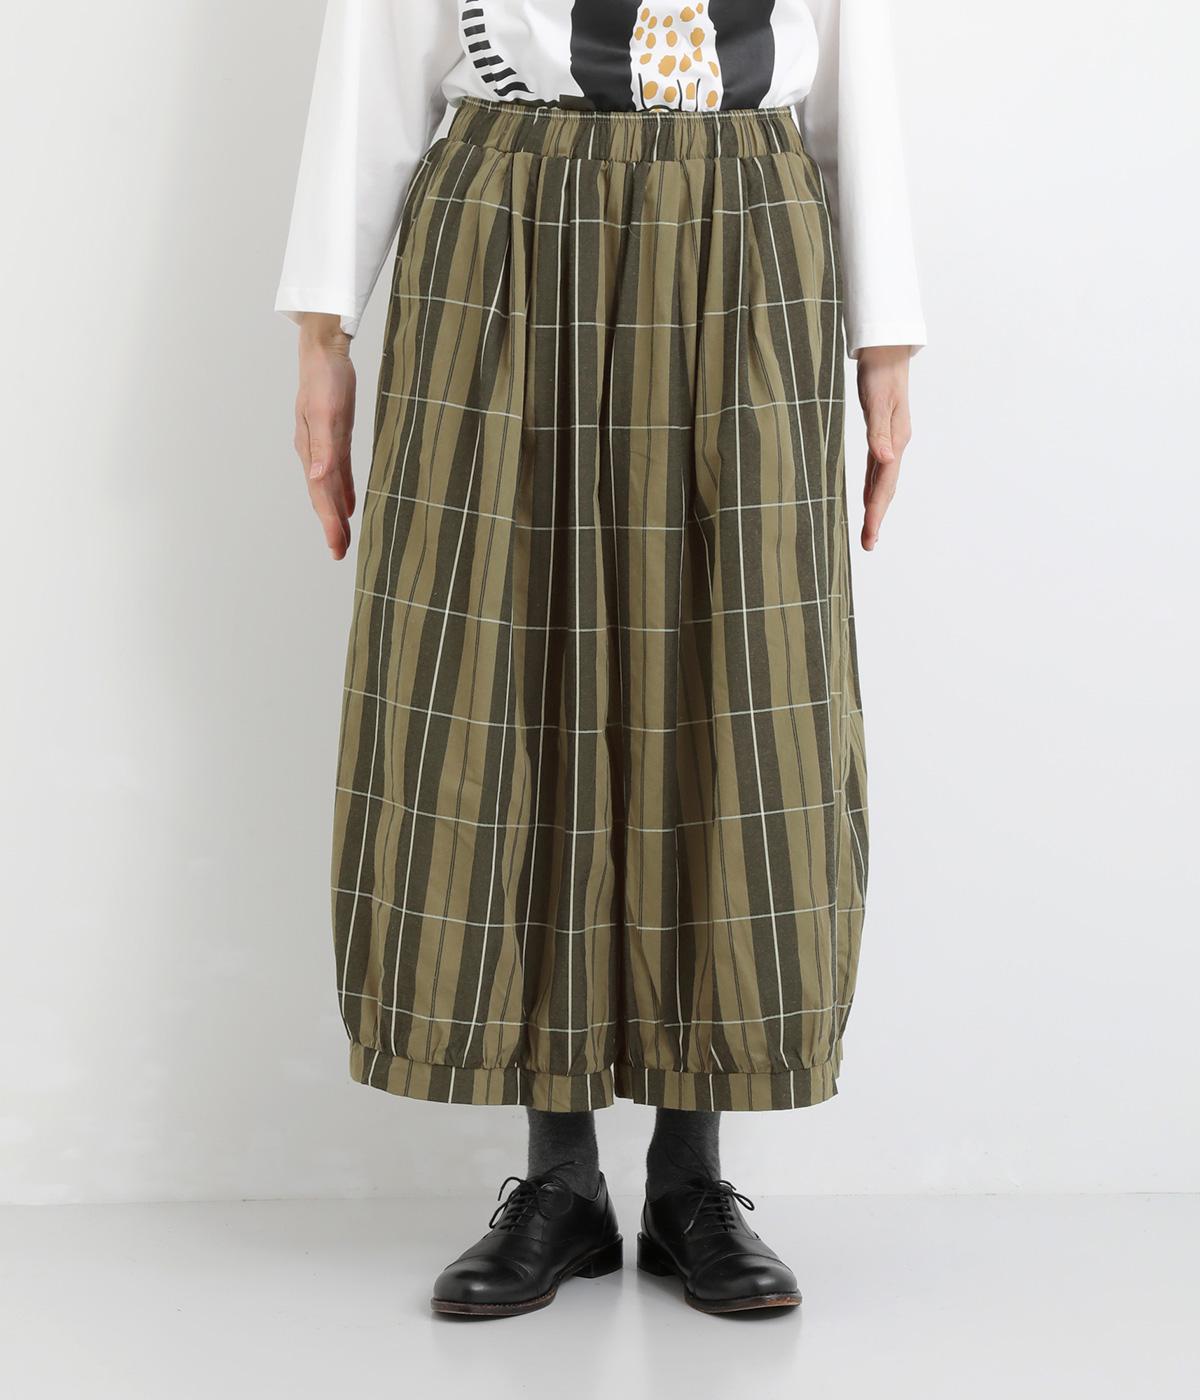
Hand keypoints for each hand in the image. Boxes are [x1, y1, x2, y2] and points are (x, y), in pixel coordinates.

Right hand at [294, 313, 356, 559]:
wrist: (323, 348)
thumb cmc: (326, 377)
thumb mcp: (327, 412)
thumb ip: (324, 447)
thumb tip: (319, 480)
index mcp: (312, 450)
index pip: (321, 495)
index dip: (329, 523)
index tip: (337, 549)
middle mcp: (314, 451)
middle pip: (322, 496)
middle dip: (330, 525)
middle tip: (339, 553)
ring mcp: (321, 443)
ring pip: (328, 487)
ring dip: (334, 512)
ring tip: (341, 535)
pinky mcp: (332, 434)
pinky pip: (338, 471)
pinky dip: (342, 490)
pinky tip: (348, 504)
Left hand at [856, 346, 912, 550]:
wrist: (886, 351)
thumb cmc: (879, 374)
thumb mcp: (876, 402)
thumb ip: (879, 432)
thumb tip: (886, 460)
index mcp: (896, 441)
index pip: (884, 484)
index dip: (876, 511)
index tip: (870, 534)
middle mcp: (895, 445)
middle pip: (886, 489)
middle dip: (877, 517)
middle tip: (868, 544)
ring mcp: (890, 441)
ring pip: (883, 481)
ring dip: (876, 506)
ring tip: (870, 530)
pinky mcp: (882, 435)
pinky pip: (877, 469)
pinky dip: (873, 486)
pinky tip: (868, 497)